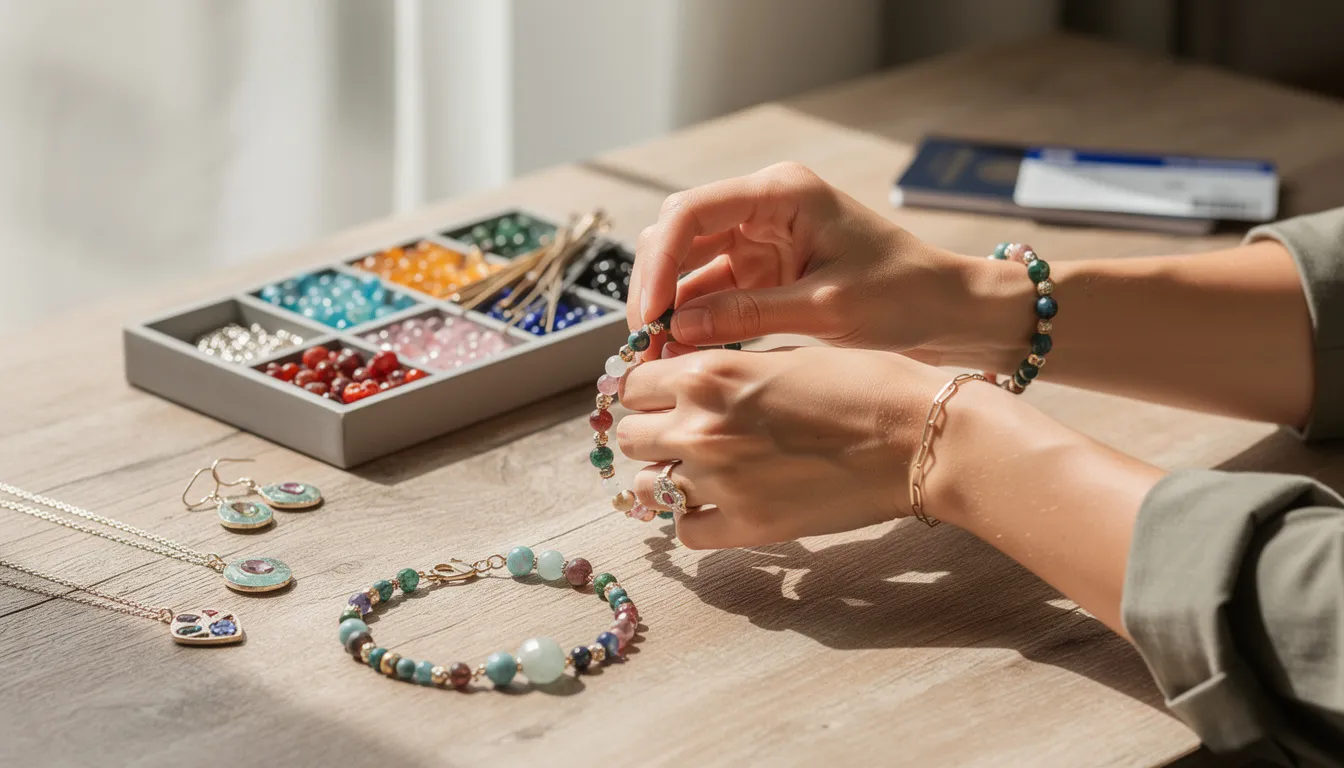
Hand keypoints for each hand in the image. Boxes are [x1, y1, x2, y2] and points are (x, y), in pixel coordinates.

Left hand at [616, 345, 953, 548]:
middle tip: (680, 431)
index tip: (662, 394)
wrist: (918, 436)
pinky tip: (719, 503)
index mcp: (707, 375)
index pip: (631, 386)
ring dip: (666, 476)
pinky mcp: (750, 526)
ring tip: (699, 468)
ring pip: (648, 488)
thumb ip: (725, 370)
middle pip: (629, 438)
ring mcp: (721, 483)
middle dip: (649, 432)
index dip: (646, 389)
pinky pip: (687, 531)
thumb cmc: (864, 382)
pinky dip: (695, 518)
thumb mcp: (783, 355)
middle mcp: (701, 428)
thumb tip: (680, 382)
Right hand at [627, 162, 1019, 365]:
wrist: (950, 310)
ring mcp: (761, 239)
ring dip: (670, 309)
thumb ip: (748, 314)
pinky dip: (694, 322)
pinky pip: (712, 292)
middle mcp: (763, 207)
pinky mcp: (764, 272)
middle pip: (679, 235)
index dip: (659, 263)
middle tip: (643, 343)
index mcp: (782, 194)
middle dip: (655, 288)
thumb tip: (677, 329)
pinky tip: (680, 356)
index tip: (649, 314)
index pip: (692, 213)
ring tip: (654, 359)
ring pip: (688, 266)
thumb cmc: (904, 296)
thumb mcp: (827, 310)